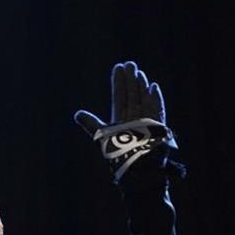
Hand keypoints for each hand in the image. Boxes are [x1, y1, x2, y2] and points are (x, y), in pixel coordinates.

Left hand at [73, 61, 177, 181]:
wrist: (133, 171)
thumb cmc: (117, 156)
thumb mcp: (101, 137)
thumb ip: (91, 124)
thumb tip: (77, 113)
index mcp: (121, 120)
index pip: (119, 97)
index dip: (119, 83)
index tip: (118, 67)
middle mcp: (134, 119)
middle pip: (132, 95)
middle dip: (130, 80)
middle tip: (129, 63)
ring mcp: (146, 122)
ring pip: (144, 99)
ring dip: (141, 86)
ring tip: (138, 72)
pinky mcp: (157, 127)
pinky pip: (157, 110)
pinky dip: (155, 99)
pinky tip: (152, 87)